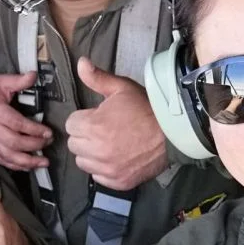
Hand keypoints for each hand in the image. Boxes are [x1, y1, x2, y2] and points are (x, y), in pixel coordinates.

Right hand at [0, 72, 51, 170]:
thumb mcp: (2, 81)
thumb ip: (19, 80)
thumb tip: (34, 74)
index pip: (17, 124)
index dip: (34, 130)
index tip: (48, 132)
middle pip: (14, 142)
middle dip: (34, 145)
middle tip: (48, 143)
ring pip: (8, 156)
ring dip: (27, 162)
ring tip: (44, 162)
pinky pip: (2, 160)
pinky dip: (16, 166)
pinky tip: (29, 166)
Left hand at [66, 57, 167, 190]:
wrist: (173, 134)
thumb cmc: (146, 109)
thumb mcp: (122, 88)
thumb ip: (97, 78)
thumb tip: (81, 63)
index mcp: (93, 126)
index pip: (70, 125)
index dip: (83, 118)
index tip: (96, 117)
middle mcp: (96, 151)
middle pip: (74, 144)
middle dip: (85, 136)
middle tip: (103, 130)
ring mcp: (107, 169)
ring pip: (83, 162)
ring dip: (91, 154)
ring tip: (108, 144)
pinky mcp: (118, 182)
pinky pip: (98, 177)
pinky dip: (104, 169)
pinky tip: (117, 158)